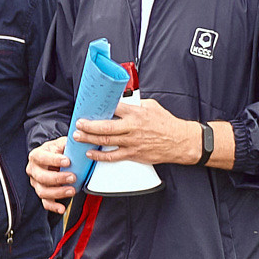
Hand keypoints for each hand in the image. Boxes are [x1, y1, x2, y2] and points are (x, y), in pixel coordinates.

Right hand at [27, 139, 76, 208]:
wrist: (52, 158)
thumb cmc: (58, 150)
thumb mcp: (61, 143)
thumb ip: (68, 143)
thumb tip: (80, 140)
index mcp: (36, 156)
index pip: (41, 158)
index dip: (54, 160)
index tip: (68, 161)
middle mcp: (33, 170)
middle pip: (41, 177)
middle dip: (58, 178)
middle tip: (73, 177)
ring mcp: (36, 183)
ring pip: (42, 191)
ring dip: (58, 192)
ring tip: (72, 190)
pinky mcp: (42, 192)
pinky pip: (45, 202)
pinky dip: (53, 206)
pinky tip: (62, 208)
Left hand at [74, 98, 212, 167]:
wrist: (181, 142)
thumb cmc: (167, 123)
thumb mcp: (152, 106)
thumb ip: (136, 104)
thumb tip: (122, 101)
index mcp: (136, 113)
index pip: (114, 108)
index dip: (100, 108)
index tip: (89, 107)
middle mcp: (133, 127)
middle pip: (105, 126)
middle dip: (89, 126)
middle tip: (78, 124)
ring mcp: (132, 142)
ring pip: (106, 141)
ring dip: (89, 139)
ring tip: (78, 137)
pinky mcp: (134, 154)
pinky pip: (113, 156)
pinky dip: (100, 156)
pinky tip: (91, 153)